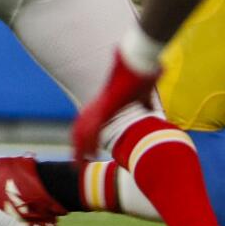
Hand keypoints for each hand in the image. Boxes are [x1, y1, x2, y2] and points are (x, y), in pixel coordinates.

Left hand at [71, 51, 161, 166]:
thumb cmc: (142, 75)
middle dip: (76, 147)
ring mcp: (101, 105)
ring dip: (80, 149)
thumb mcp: (144, 94)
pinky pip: (95, 127)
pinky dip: (92, 142)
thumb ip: (144, 103)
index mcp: (103, 103)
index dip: (82, 137)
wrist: (139, 60)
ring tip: (78, 165)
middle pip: (79, 128)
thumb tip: (150, 110)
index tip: (83, 151)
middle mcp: (98, 104)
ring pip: (83, 130)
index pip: (86, 123)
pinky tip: (91, 154)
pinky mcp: (107, 106)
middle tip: (74, 164)